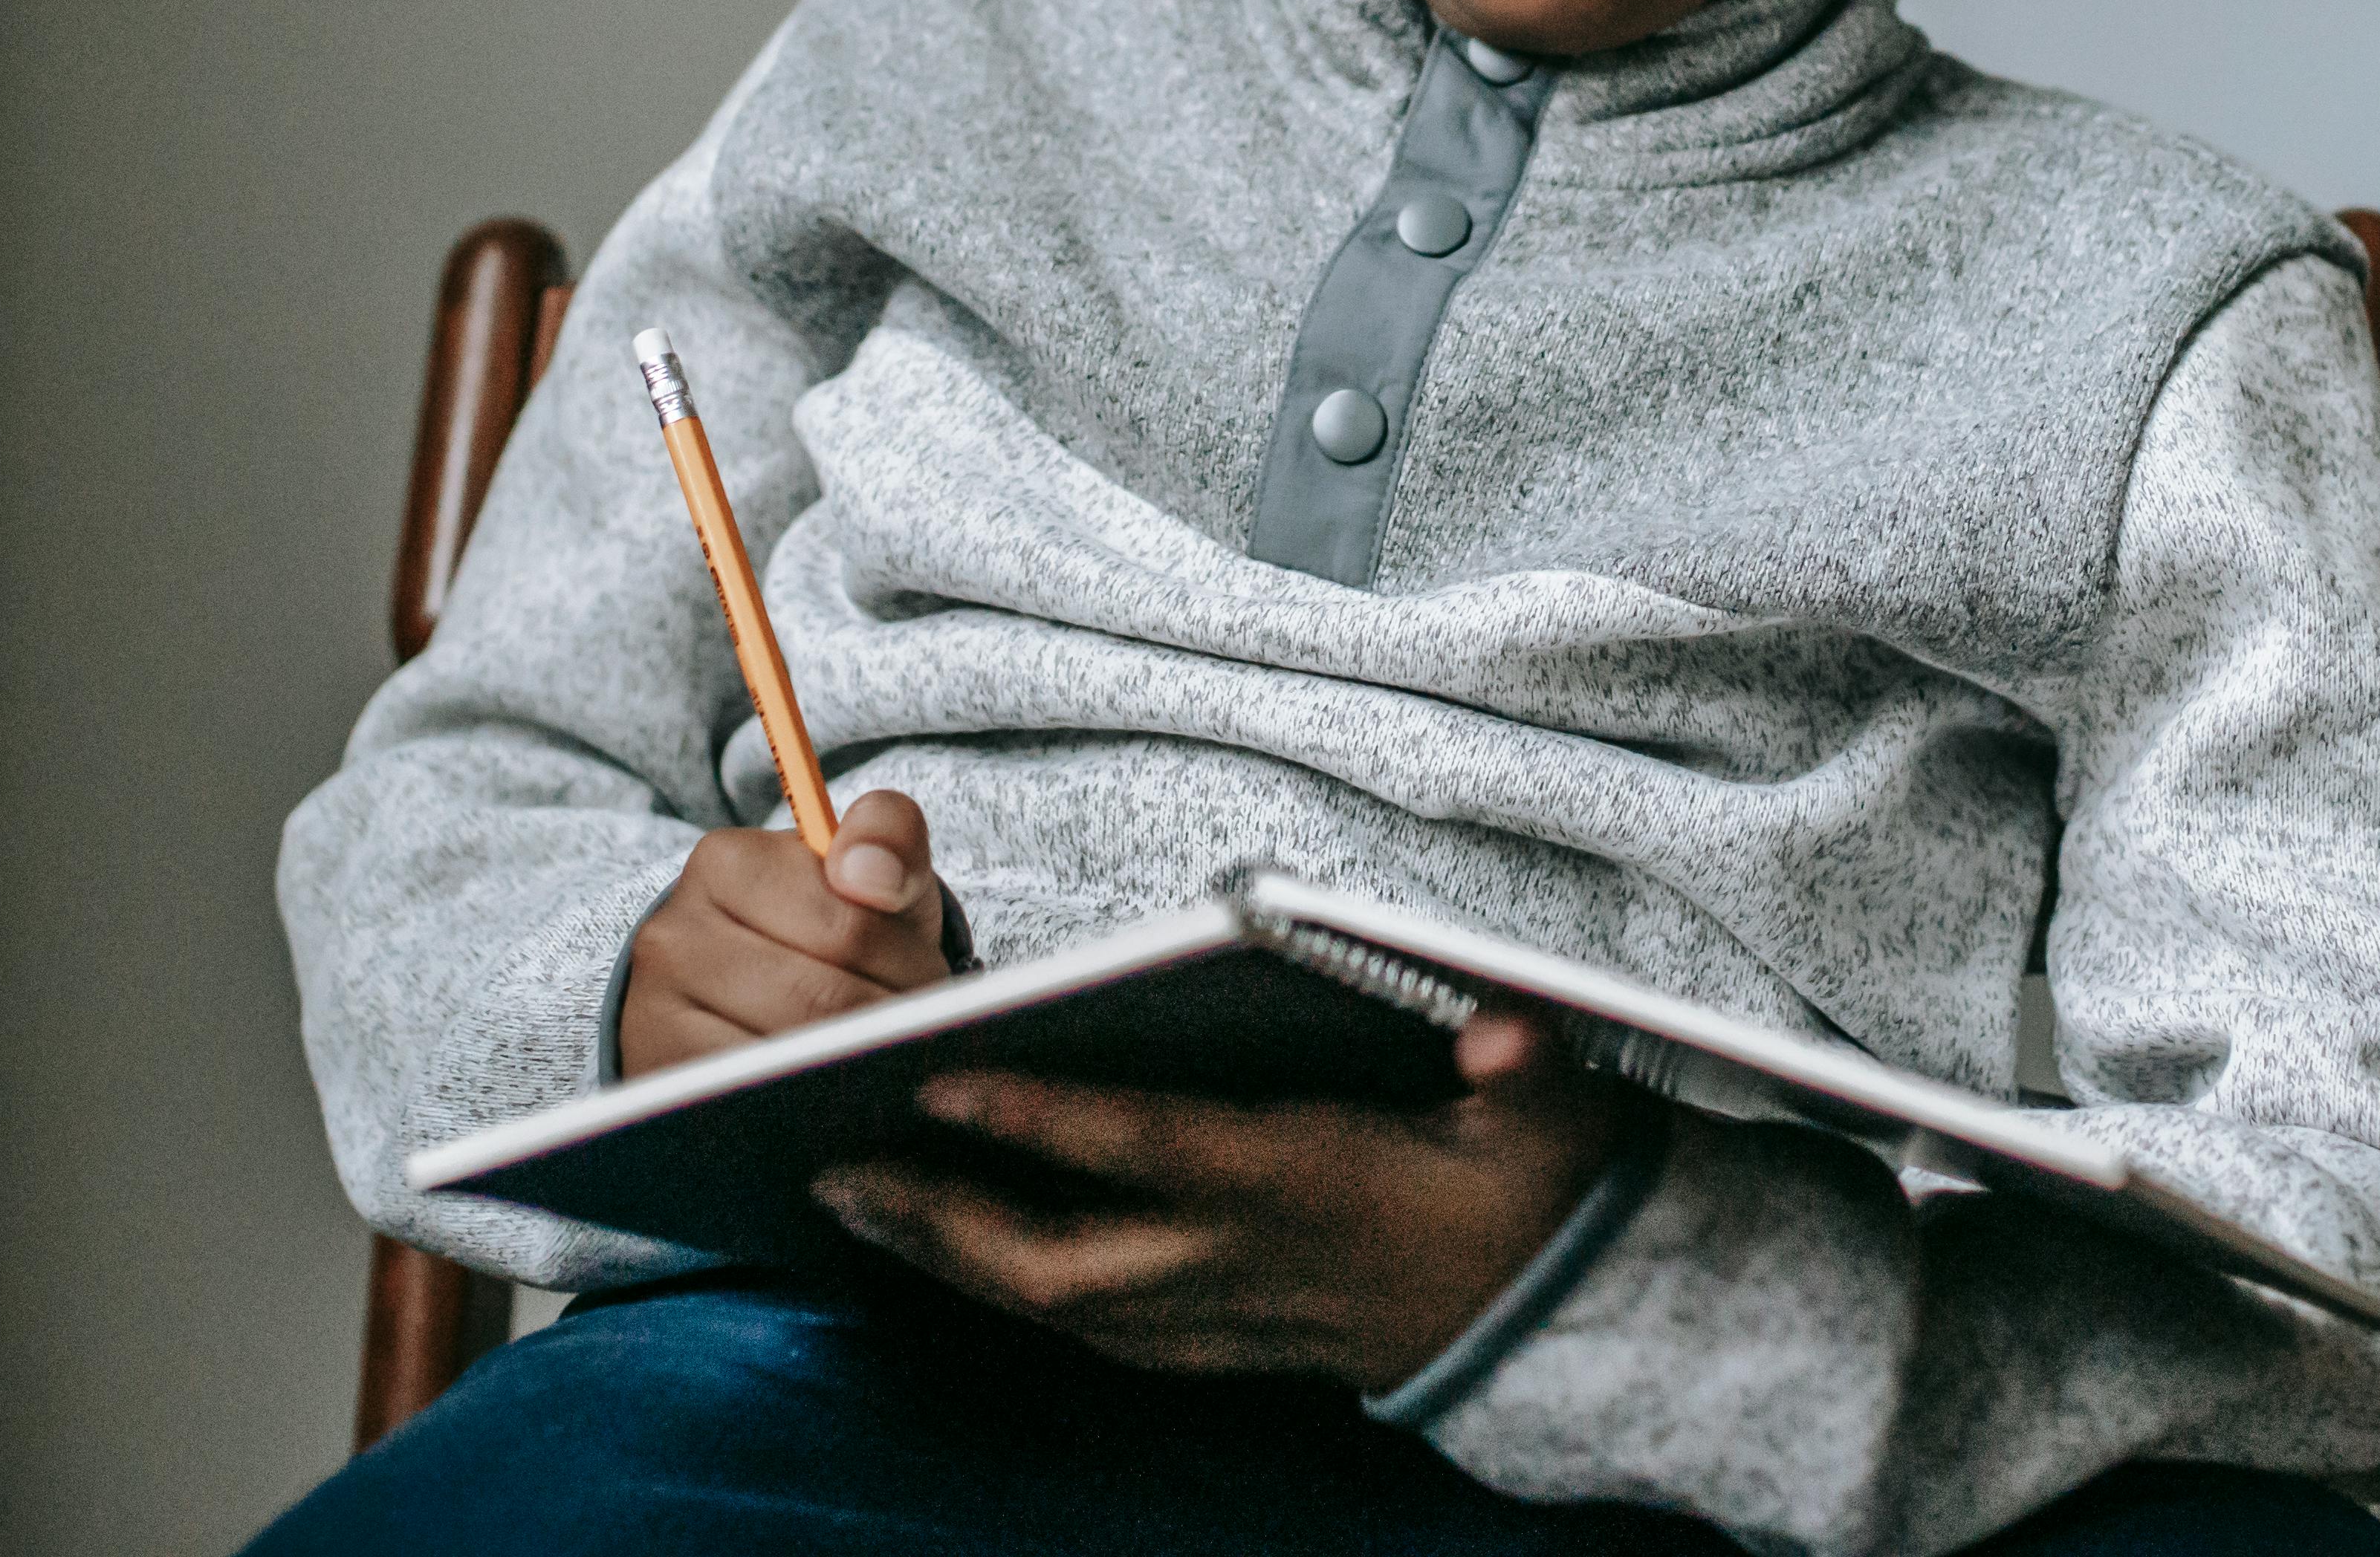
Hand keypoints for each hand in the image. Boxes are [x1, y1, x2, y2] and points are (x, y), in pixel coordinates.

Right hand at [618, 789, 957, 1078]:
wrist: (751, 993)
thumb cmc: (825, 925)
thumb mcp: (866, 869)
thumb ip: (889, 835)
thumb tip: (869, 875)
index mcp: (725, 864)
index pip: (850, 929)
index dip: (909, 965)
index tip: (924, 977)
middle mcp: (673, 937)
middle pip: (825, 999)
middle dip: (891, 1023)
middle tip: (915, 1032)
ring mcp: (654, 1015)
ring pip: (792, 1060)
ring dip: (855, 1069)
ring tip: (878, 1059)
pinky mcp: (662, 1082)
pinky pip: (755, 1108)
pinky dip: (809, 1108)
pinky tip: (829, 1096)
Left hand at [815, 1009, 1635, 1391]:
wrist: (1553, 1321)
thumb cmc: (1531, 1191)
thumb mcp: (1552, 1116)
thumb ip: (1526, 1064)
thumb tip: (1503, 1035)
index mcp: (1303, 1184)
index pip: (1150, 1149)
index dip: (1042, 1118)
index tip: (941, 1074)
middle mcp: (1243, 1261)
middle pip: (1057, 1259)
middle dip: (936, 1218)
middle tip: (827, 1161)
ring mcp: (1224, 1315)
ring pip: (1054, 1304)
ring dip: (944, 1258)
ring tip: (852, 1196)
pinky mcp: (1220, 1344)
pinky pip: (1084, 1329)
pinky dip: (1001, 1290)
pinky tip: (946, 1254)